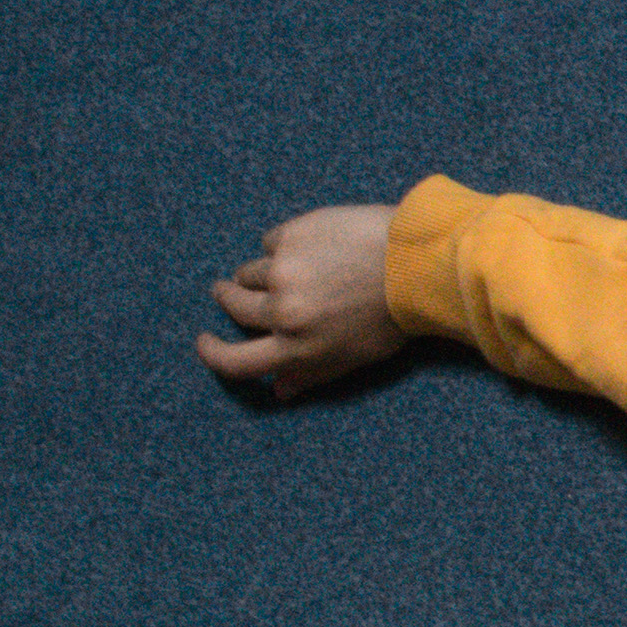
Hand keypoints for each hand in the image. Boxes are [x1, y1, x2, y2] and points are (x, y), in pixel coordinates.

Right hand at [197, 204, 403, 395]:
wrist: (420, 264)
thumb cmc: (396, 316)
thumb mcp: (358, 358)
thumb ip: (312, 374)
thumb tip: (278, 390)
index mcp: (297, 349)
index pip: (234, 362)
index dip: (212, 353)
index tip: (205, 341)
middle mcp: (282, 313)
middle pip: (234, 306)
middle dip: (228, 298)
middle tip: (229, 290)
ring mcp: (282, 272)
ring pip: (249, 272)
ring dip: (263, 271)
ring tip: (296, 265)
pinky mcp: (290, 236)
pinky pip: (272, 241)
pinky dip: (287, 244)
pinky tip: (317, 244)